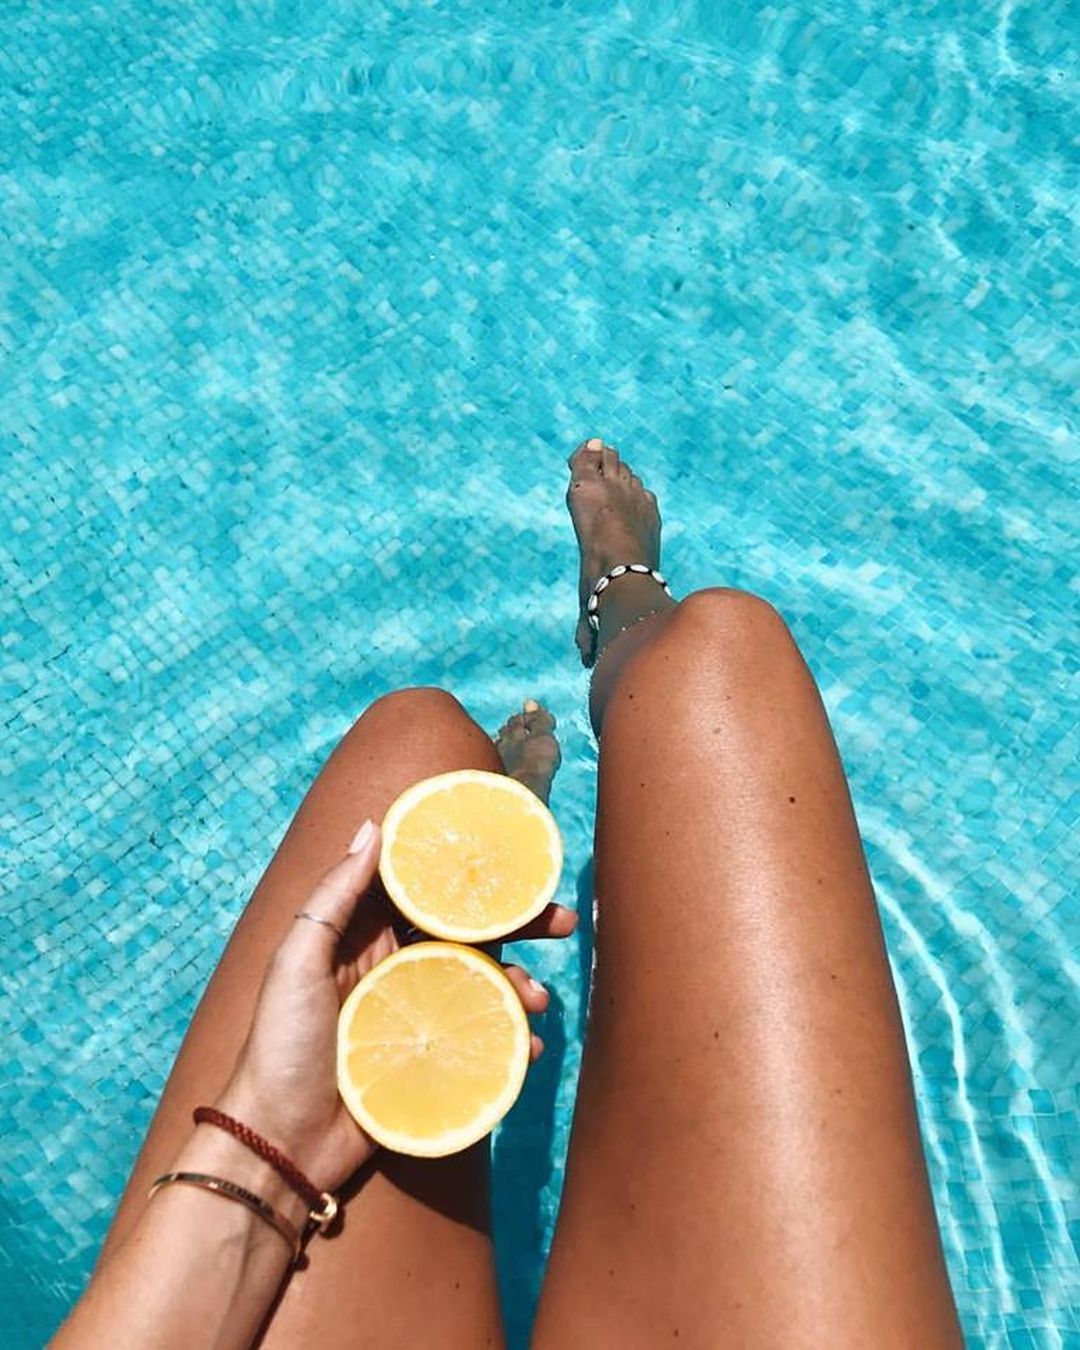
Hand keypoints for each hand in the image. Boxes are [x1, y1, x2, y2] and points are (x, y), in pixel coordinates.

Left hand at [215, 819, 576, 1192]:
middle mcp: (397, 966)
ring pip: (485, 982)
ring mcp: (419, 1014)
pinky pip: (484, 1038)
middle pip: (467, 931)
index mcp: (364, 935)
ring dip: (520, 983)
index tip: (511, 860)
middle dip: (518, 924)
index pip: (423, 890)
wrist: (280, 1142)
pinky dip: (514, 1038)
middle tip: (561, 921)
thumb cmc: (281, 1045)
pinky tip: (530, 1045)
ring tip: (538, 998)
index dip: (466, 872)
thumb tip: (373, 828)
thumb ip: (334, 896)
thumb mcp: (298, 961)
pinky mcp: (434, 1059)